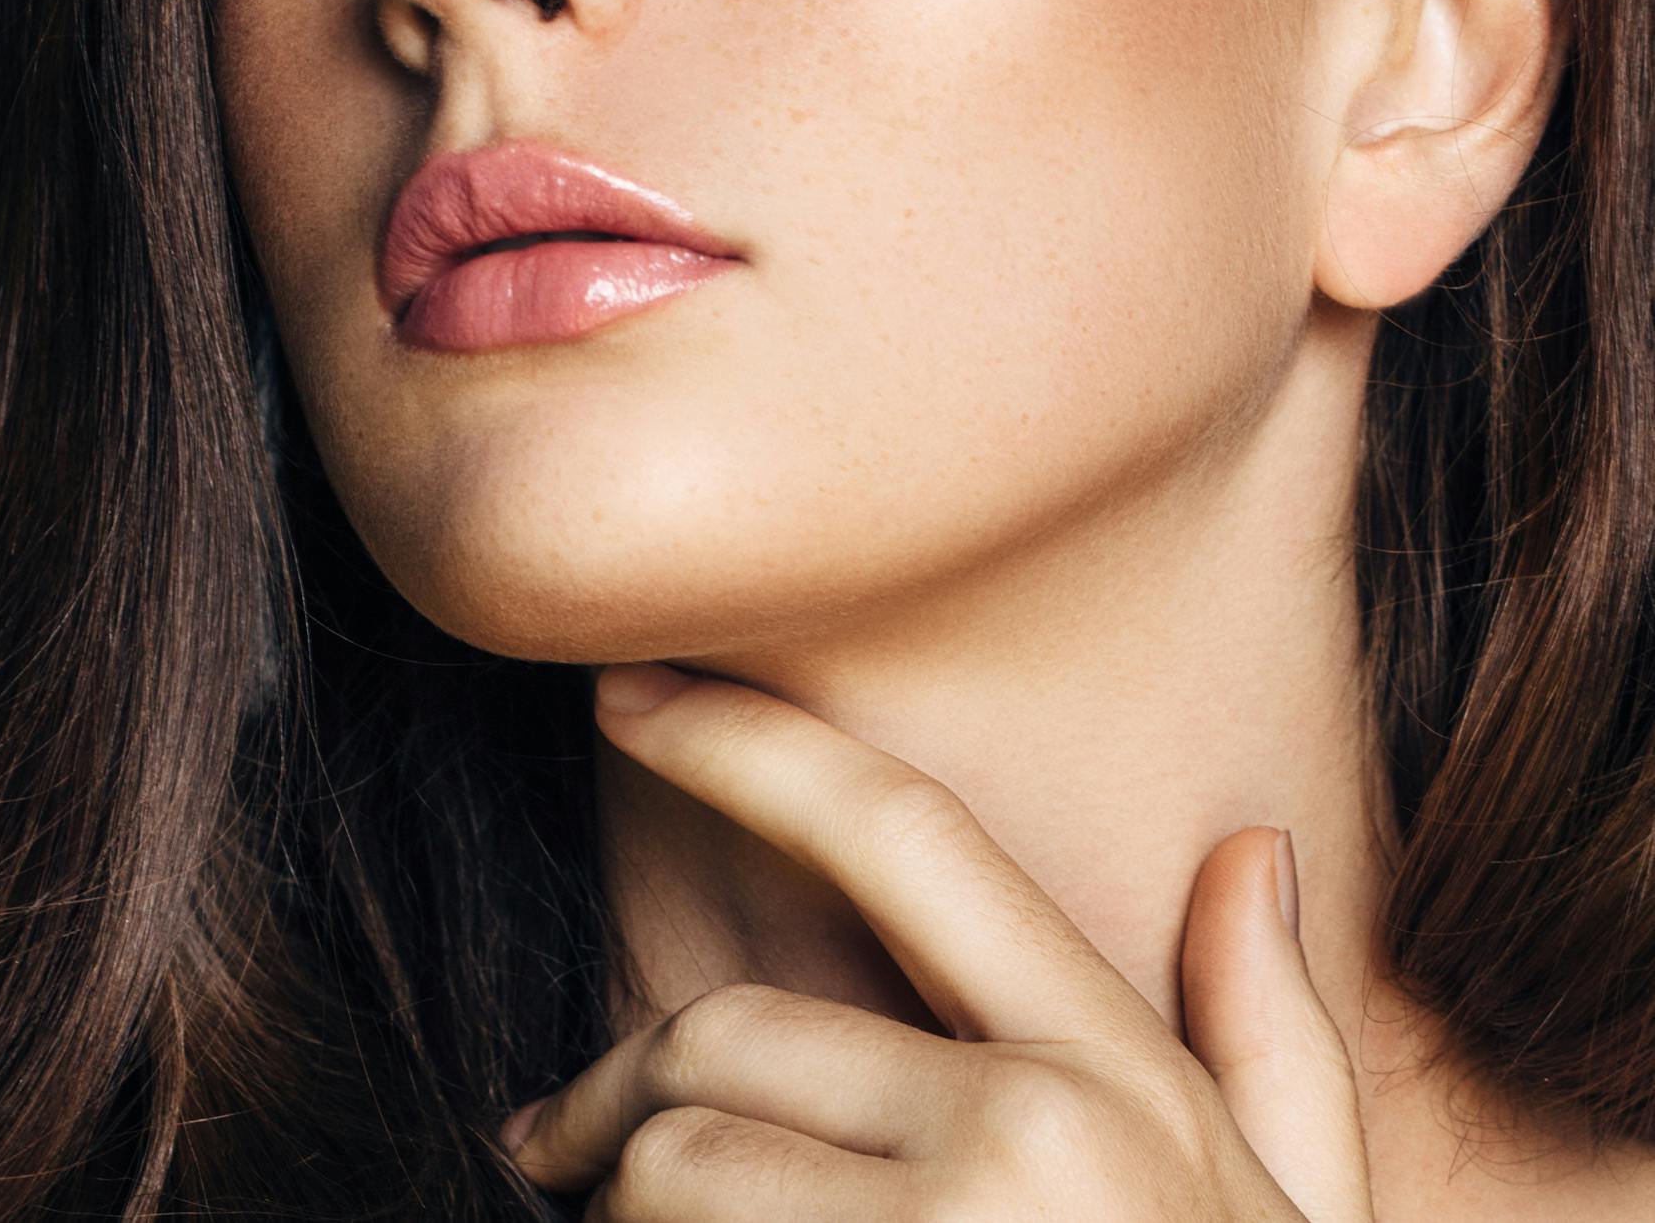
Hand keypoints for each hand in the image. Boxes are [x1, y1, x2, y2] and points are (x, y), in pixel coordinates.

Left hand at [497, 661, 1373, 1220]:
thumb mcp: (1296, 1222)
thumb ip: (1274, 1038)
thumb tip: (1253, 852)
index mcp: (1116, 1078)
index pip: (903, 835)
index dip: (749, 739)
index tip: (629, 688)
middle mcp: (1024, 1146)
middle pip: (717, 1042)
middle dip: (617, 1088)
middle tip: (562, 1132)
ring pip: (660, 1175)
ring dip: (621, 1210)